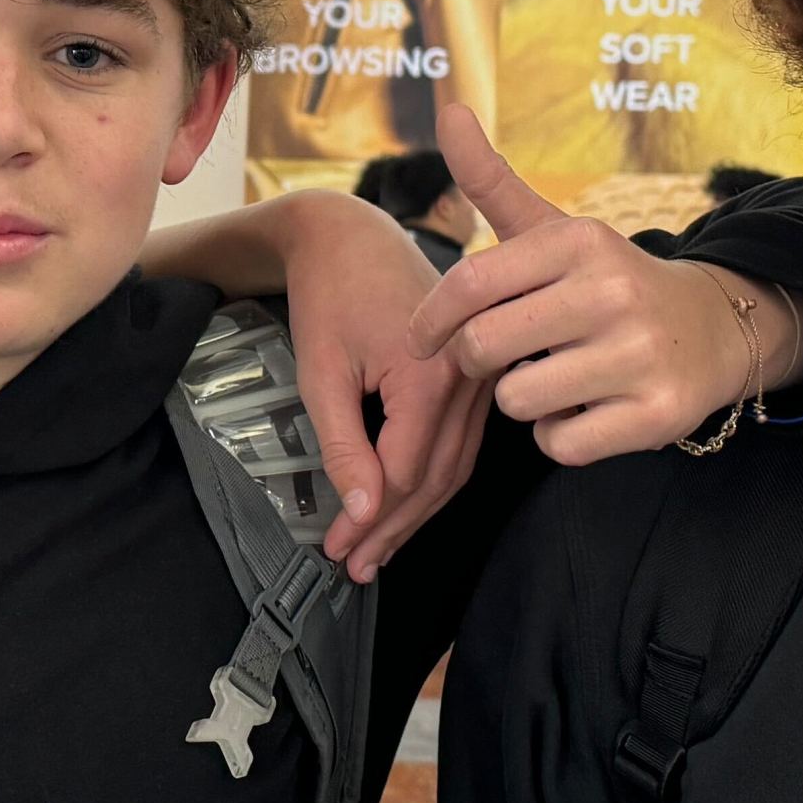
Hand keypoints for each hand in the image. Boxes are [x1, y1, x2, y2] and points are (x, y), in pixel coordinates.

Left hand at [268, 193, 491, 583]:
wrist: (353, 237)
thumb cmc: (330, 295)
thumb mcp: (321, 371)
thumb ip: (342, 444)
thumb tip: (361, 513)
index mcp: (432, 373)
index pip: (405, 472)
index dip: (369, 521)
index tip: (335, 551)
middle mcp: (471, 378)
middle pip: (437, 478)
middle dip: (393, 530)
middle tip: (354, 566)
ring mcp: (482, 377)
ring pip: (456, 468)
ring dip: (415, 516)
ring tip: (375, 553)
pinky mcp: (478, 377)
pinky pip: (462, 444)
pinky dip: (432, 483)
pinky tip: (404, 510)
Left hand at [406, 109, 802, 465]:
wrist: (711, 329)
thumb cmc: (603, 282)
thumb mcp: (552, 230)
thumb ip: (491, 178)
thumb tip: (448, 108)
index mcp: (580, 241)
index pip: (469, 284)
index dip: (430, 320)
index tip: (421, 339)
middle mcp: (612, 291)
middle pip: (483, 348)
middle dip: (480, 360)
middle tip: (507, 355)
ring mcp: (640, 354)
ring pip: (519, 400)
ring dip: (524, 398)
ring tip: (557, 375)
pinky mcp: (658, 414)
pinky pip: (560, 444)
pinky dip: (562, 435)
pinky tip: (588, 407)